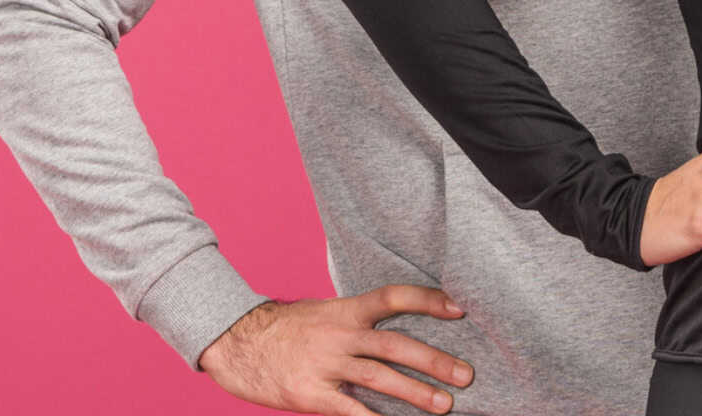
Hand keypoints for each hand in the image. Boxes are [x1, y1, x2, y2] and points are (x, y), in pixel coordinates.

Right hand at [196, 286, 474, 415]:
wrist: (235, 343)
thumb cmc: (285, 331)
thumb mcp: (323, 314)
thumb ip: (357, 322)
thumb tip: (397, 330)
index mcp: (345, 310)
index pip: (393, 298)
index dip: (427, 300)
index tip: (460, 307)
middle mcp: (339, 334)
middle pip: (394, 344)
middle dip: (433, 360)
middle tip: (465, 375)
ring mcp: (325, 365)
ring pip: (378, 378)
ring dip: (415, 393)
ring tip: (443, 406)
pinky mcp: (310, 394)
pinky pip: (349, 411)